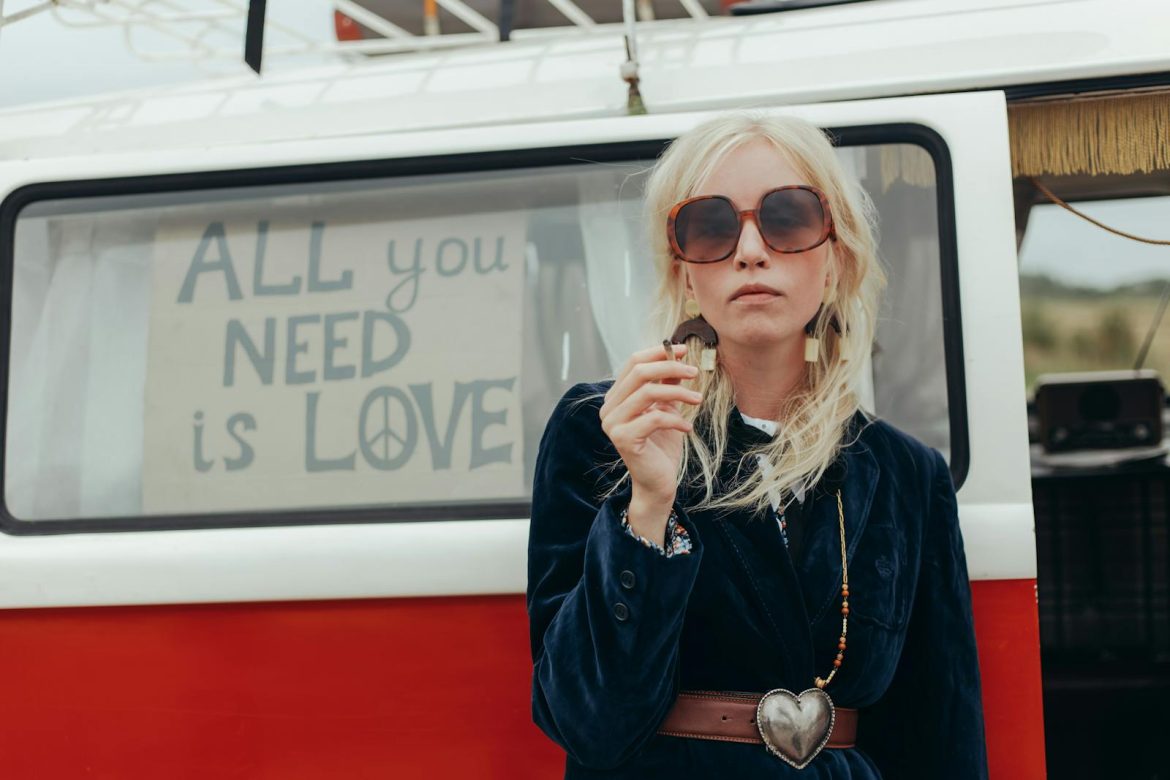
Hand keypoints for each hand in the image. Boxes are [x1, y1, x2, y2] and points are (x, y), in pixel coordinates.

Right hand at [599, 343, 701, 526]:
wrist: (658, 482)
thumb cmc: (662, 446)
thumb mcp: (667, 408)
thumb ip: (667, 384)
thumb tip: (677, 356)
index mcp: (615, 397)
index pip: (633, 363)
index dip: (659, 353)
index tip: (684, 350)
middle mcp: (608, 408)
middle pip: (639, 373)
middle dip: (670, 368)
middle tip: (695, 372)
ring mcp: (612, 423)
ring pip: (647, 392)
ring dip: (678, 393)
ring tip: (698, 399)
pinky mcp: (623, 439)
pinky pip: (654, 418)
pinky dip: (676, 419)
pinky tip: (688, 428)